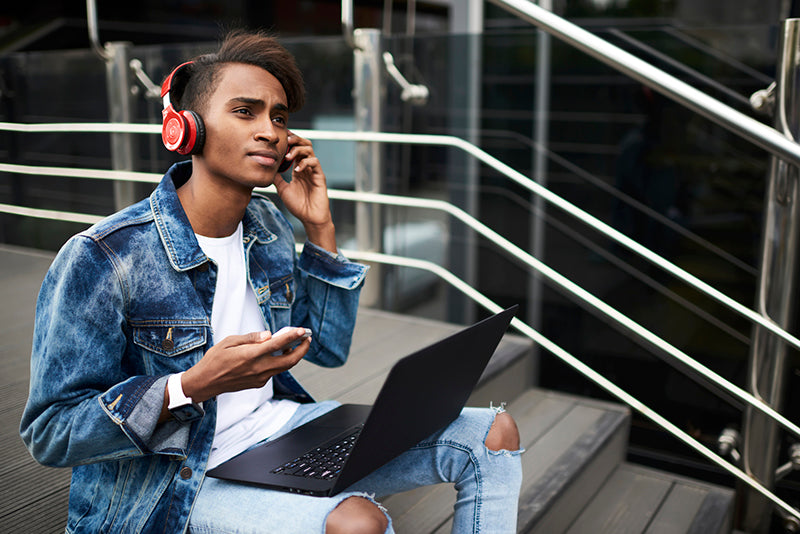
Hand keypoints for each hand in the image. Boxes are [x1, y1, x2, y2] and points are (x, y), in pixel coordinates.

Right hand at [179, 327, 311, 402]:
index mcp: (251, 355)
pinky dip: (280, 361)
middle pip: (289, 361)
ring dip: (293, 355)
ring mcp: (260, 378)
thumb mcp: (229, 341)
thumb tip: (268, 335)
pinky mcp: (258, 383)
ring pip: (284, 367)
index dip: (292, 336)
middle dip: (302, 349)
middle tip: (307, 338)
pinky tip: (278, 353)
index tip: (302, 330)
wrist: (205, 383)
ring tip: (296, 343)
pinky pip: (274, 371)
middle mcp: (258, 368)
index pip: (277, 345)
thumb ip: (251, 338)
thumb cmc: (215, 360)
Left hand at [273, 132, 336, 251]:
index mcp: (298, 169)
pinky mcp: (320, 176)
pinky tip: (297, 170)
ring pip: (310, 150)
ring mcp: (314, 171)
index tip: (279, 139)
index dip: (289, 142)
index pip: (295, 149)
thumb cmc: (298, 205)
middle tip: (286, 140)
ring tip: (289, 156)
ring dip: (298, 149)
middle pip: (304, 144)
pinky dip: (305, 163)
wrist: (309, 218)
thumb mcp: (283, 189)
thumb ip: (277, 177)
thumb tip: (267, 167)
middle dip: (295, 139)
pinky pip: (315, 162)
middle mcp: (307, 167)